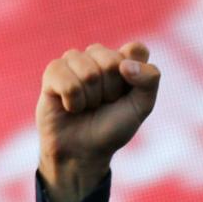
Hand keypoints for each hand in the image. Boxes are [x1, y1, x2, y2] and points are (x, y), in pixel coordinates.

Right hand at [35, 41, 160, 201]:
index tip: (127, 94)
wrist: (82, 151)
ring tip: (86, 106)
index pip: (135, 49)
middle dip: (110, 91)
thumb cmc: (112, 127)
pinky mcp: (53, 71)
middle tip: (103, 104)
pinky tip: (69, 106)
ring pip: (88, 73)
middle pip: (111, 62)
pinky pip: (65, 80)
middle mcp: (99, 55)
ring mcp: (74, 61)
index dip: (134, 75)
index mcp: (123, 59)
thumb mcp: (141, 106)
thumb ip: (149, 80)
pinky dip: (72, 101)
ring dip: (90, 99)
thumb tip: (124, 64)